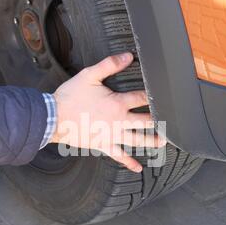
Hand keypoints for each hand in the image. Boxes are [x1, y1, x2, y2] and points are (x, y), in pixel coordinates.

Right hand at [51, 52, 165, 172]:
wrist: (54, 118)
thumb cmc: (70, 97)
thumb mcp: (89, 75)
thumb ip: (110, 65)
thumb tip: (128, 56)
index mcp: (117, 103)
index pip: (142, 98)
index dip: (153, 95)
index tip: (164, 95)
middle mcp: (118, 121)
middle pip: (146, 122)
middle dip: (160, 121)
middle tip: (171, 123)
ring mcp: (112, 135)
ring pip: (137, 140)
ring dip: (152, 141)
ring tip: (163, 142)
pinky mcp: (103, 145)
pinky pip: (119, 156)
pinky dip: (129, 162)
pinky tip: (138, 168)